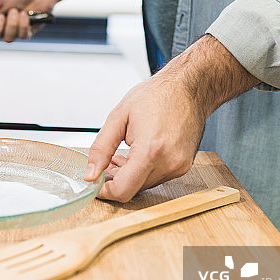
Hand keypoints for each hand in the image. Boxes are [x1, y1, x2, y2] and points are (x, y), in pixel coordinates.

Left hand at [85, 73, 206, 201]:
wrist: (189, 88)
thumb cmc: (157, 95)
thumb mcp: (118, 117)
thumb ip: (101, 149)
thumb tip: (90, 173)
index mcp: (150, 150)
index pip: (123, 190)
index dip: (104, 191)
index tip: (95, 184)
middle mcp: (168, 163)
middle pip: (133, 189)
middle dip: (115, 180)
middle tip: (105, 164)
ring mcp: (178, 167)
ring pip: (144, 185)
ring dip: (129, 176)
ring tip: (121, 156)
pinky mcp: (183, 166)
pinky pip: (157, 178)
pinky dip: (143, 172)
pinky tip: (137, 155)